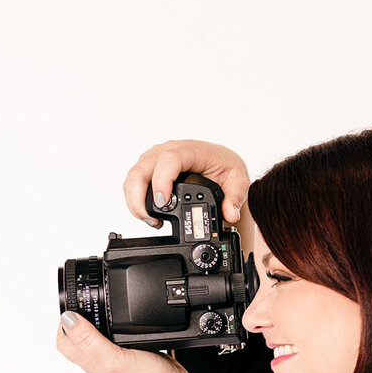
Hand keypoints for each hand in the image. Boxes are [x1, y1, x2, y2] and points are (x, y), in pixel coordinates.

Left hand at [56, 311, 194, 372]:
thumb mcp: (110, 357)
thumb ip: (88, 338)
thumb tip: (68, 317)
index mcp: (89, 357)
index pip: (64, 339)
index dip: (66, 321)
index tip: (77, 307)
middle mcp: (99, 357)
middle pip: (79, 336)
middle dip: (81, 317)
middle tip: (90, 304)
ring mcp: (116, 357)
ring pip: (99, 336)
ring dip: (100, 322)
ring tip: (105, 310)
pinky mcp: (133, 354)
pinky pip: (120, 339)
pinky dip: (120, 329)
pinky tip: (128, 325)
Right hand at [124, 140, 250, 227]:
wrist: (221, 160)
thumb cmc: (226, 166)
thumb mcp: (238, 181)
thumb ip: (235, 198)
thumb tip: (230, 215)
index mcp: (190, 150)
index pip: (169, 160)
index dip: (162, 180)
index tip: (163, 203)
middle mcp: (168, 150)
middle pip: (141, 169)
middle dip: (139, 197)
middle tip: (151, 220)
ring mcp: (156, 158)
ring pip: (133, 177)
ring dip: (135, 201)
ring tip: (151, 221)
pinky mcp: (150, 167)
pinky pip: (134, 182)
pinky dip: (136, 199)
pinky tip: (148, 215)